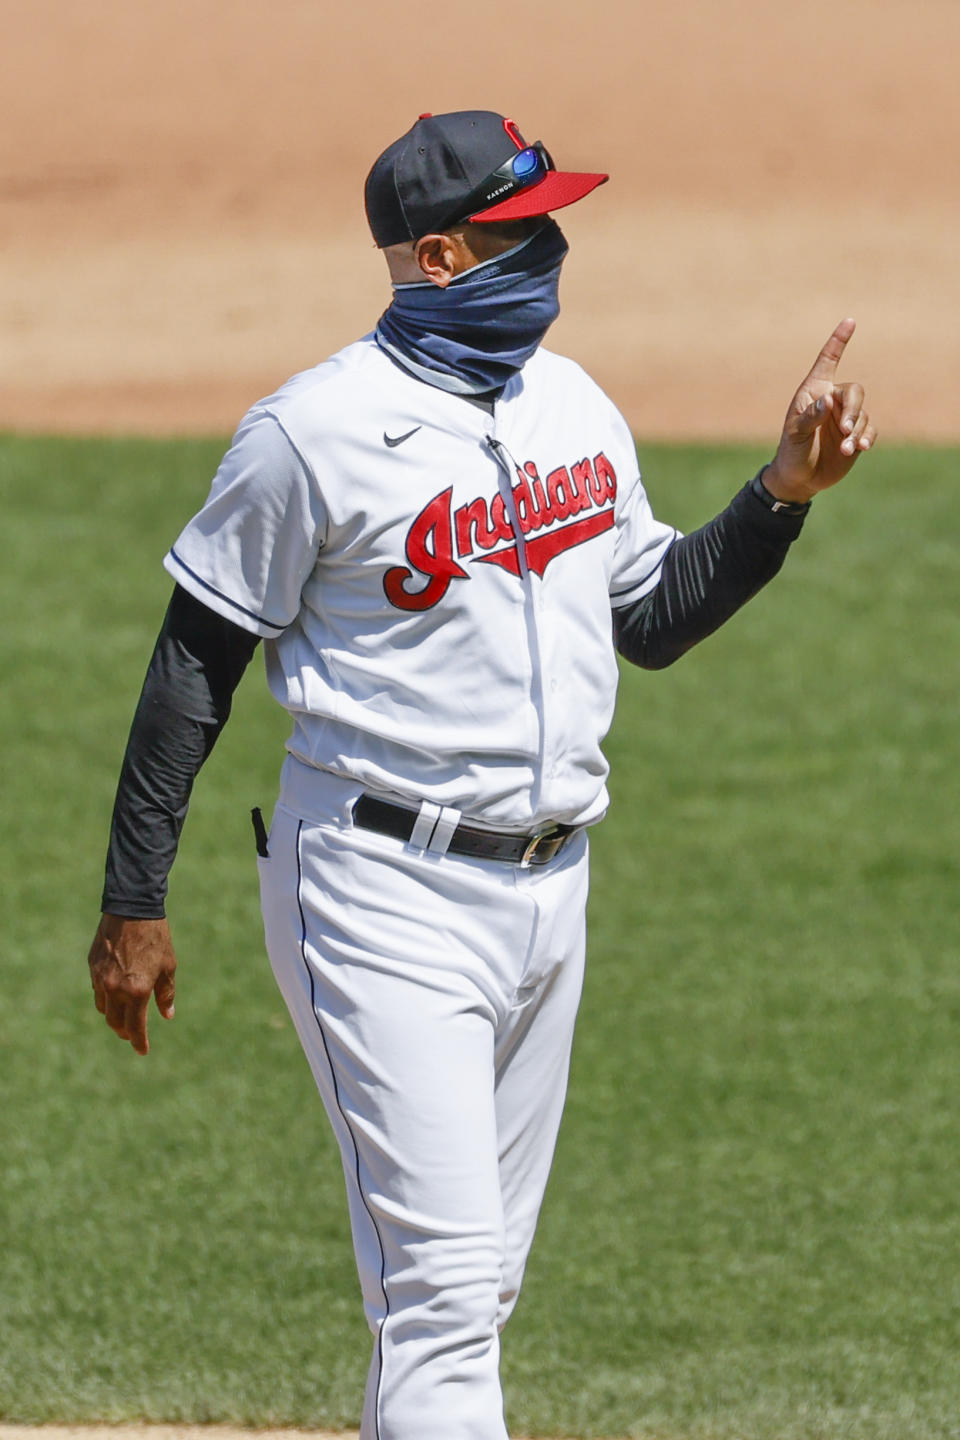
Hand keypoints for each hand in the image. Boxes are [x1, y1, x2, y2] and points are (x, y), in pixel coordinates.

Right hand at [88, 914, 176, 1054]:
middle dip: (125, 1032)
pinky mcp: (92, 966)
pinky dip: (106, 998)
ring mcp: (101, 978)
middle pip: (115, 1022)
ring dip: (114, 1016)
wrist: (132, 909)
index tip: (143, 1051)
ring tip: (124, 1016)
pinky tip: (115, 995)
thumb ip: (166, 994)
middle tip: (133, 1035)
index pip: (135, 1027)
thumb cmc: (156, 937)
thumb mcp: (168, 966)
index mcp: (136, 991)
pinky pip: (97, 990)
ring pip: (103, 1008)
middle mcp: (115, 988)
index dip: (139, 1042)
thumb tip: (167, 1015)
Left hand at [764, 318, 876, 505]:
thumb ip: (811, 416)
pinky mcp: (855, 435)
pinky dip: (866, 437)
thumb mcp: (796, 434)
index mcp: (813, 392)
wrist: (800, 478)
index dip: (838, 341)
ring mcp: (845, 418)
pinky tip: (860, 448)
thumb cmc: (792, 451)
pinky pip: (869, 429)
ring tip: (847, 449)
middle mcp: (832, 401)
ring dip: (857, 431)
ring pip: (862, 413)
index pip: (828, 361)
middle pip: (854, 391)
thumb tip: (829, 400)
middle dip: (852, 409)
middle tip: (845, 428)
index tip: (850, 321)